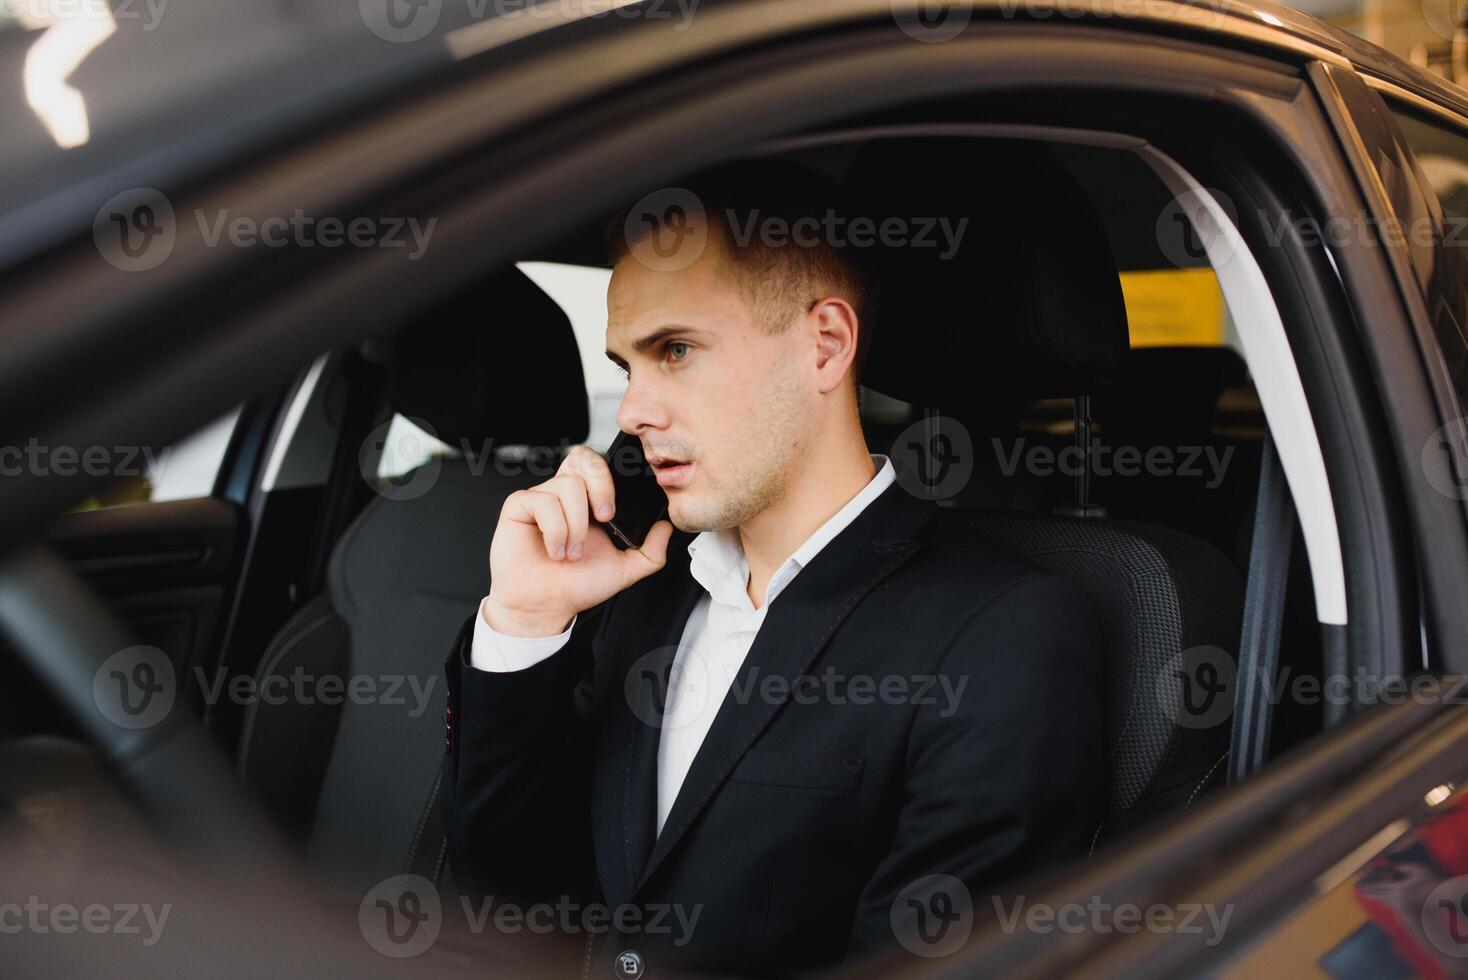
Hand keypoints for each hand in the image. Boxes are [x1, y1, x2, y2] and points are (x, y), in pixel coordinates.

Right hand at [485, 444, 673, 636]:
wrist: (545, 607)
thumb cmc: (575, 586)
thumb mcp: (624, 569)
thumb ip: (651, 551)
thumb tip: (666, 527)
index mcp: (587, 501)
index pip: (599, 463)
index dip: (610, 476)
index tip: (616, 511)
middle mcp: (563, 494)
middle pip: (583, 457)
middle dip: (600, 486)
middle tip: (604, 518)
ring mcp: (540, 498)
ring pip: (567, 485)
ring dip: (576, 524)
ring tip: (572, 551)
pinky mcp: (519, 507)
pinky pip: (541, 501)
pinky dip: (555, 530)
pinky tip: (554, 550)